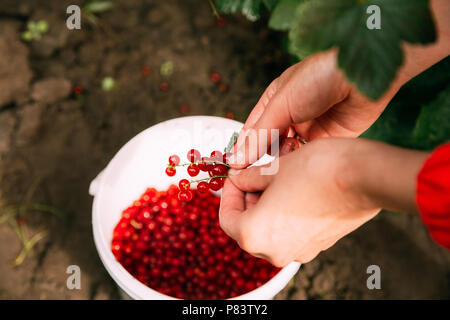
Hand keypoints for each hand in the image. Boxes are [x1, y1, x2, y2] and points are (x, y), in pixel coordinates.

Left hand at [219, 138, 427, 265]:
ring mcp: (298, 251)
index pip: (227, 218)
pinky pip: (289, 233)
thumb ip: (248, 178)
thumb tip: (238, 179)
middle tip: (252, 176)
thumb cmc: (317, 170)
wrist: (364, 177)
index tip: (235, 177)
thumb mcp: (272, 169)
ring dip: (264, 206)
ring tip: (272, 179)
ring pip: (268, 231)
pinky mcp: (317, 245)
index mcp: (255, 235)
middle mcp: (275, 251)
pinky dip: (283, 214)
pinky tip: (291, 190)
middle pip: (247, 228)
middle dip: (246, 200)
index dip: (227, 194)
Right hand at [229, 50, 400, 167]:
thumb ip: (259, 133)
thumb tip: (236, 159)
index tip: (235, 169)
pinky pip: (308, 157)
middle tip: (259, 171)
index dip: (243, 150)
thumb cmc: (319, 77)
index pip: (251, 131)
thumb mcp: (282, 103)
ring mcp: (309, 129)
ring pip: (287, 154)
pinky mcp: (328, 140)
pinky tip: (301, 160)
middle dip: (263, 157)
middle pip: (268, 145)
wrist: (363, 74)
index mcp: (274, 102)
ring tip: (286, 156)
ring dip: (284, 159)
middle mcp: (290, 117)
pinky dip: (302, 161)